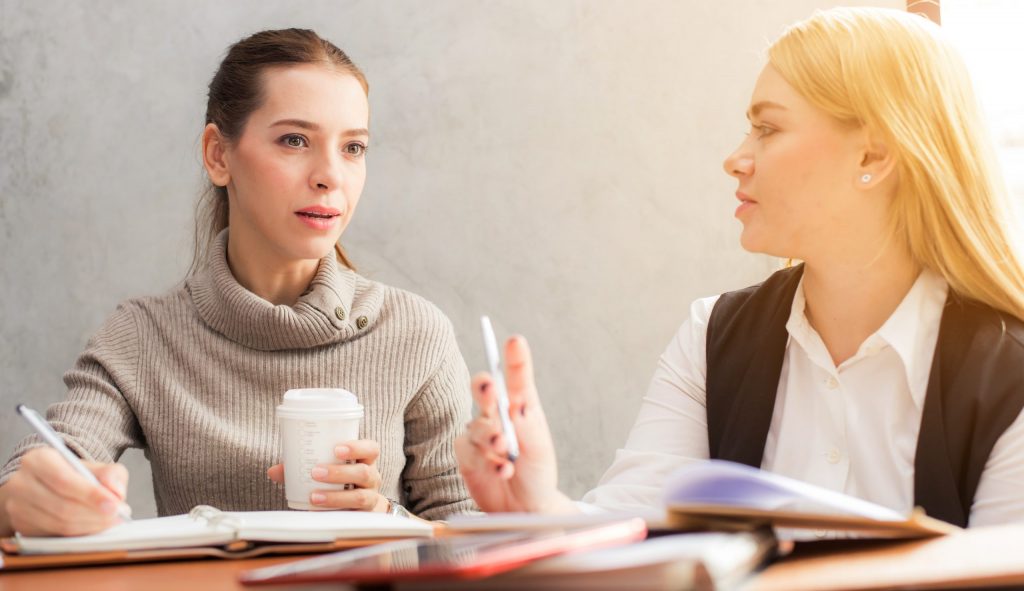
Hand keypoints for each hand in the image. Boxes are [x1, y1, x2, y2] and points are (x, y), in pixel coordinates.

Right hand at [0, 447, 129, 536]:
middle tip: (118, 515)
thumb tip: (116, 493)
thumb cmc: (74, 475)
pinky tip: (94, 527)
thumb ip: (111, 475)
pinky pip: (54, 535)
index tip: (114, 505)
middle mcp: (22, 482)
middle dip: (95, 514)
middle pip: (62, 506)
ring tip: (110, 521)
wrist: (48, 485)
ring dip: (90, 526)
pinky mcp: (21, 525)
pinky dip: (79, 534)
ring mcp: (17, 506)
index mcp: (38, 460)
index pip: (64, 480)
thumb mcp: (95, 467)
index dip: (91, 495)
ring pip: (59, 523)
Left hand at [267, 440, 388, 511]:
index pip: (371, 449)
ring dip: (336, 497)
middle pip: (364, 473)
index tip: (337, 449)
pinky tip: (317, 512)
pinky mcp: (364, 517)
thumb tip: (273, 471)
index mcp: (365, 460)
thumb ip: (302, 467)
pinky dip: (334, 513)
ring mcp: (371, 498)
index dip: (357, 447)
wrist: (360, 506)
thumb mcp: (328, 468)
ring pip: (361, 497)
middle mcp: (372, 478)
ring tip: (314, 496)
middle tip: (316, 472)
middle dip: (340, 473)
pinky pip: (353, 516)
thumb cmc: (341, 480)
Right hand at [454, 335, 576, 513]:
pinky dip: (487, 461)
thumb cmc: (536, 472)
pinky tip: (502, 470)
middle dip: (485, 388)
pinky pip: (470, 451)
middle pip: (484, 390)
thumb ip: (526, 425)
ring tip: (505, 451)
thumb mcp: (539, 447)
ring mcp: (479, 434)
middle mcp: (497, 415)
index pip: (517, 379)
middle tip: (491, 390)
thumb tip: (514, 403)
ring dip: (491, 438)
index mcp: (520, 407)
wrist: (525, 507)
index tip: (515, 342)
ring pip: (477, 426)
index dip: (515, 359)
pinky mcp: (466, 455)